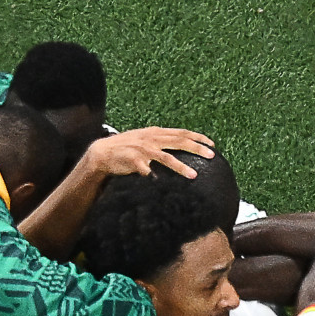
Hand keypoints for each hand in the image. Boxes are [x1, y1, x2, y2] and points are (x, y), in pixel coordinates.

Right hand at [82, 127, 214, 178]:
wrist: (102, 153)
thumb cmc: (126, 148)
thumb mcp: (145, 139)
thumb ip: (161, 140)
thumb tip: (178, 144)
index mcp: (156, 133)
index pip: (182, 132)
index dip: (198, 137)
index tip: (212, 144)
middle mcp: (152, 138)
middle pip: (179, 141)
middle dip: (197, 148)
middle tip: (211, 155)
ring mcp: (143, 149)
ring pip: (166, 157)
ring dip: (180, 166)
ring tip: (193, 175)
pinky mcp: (133, 160)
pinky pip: (145, 170)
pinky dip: (153, 176)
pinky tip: (159, 182)